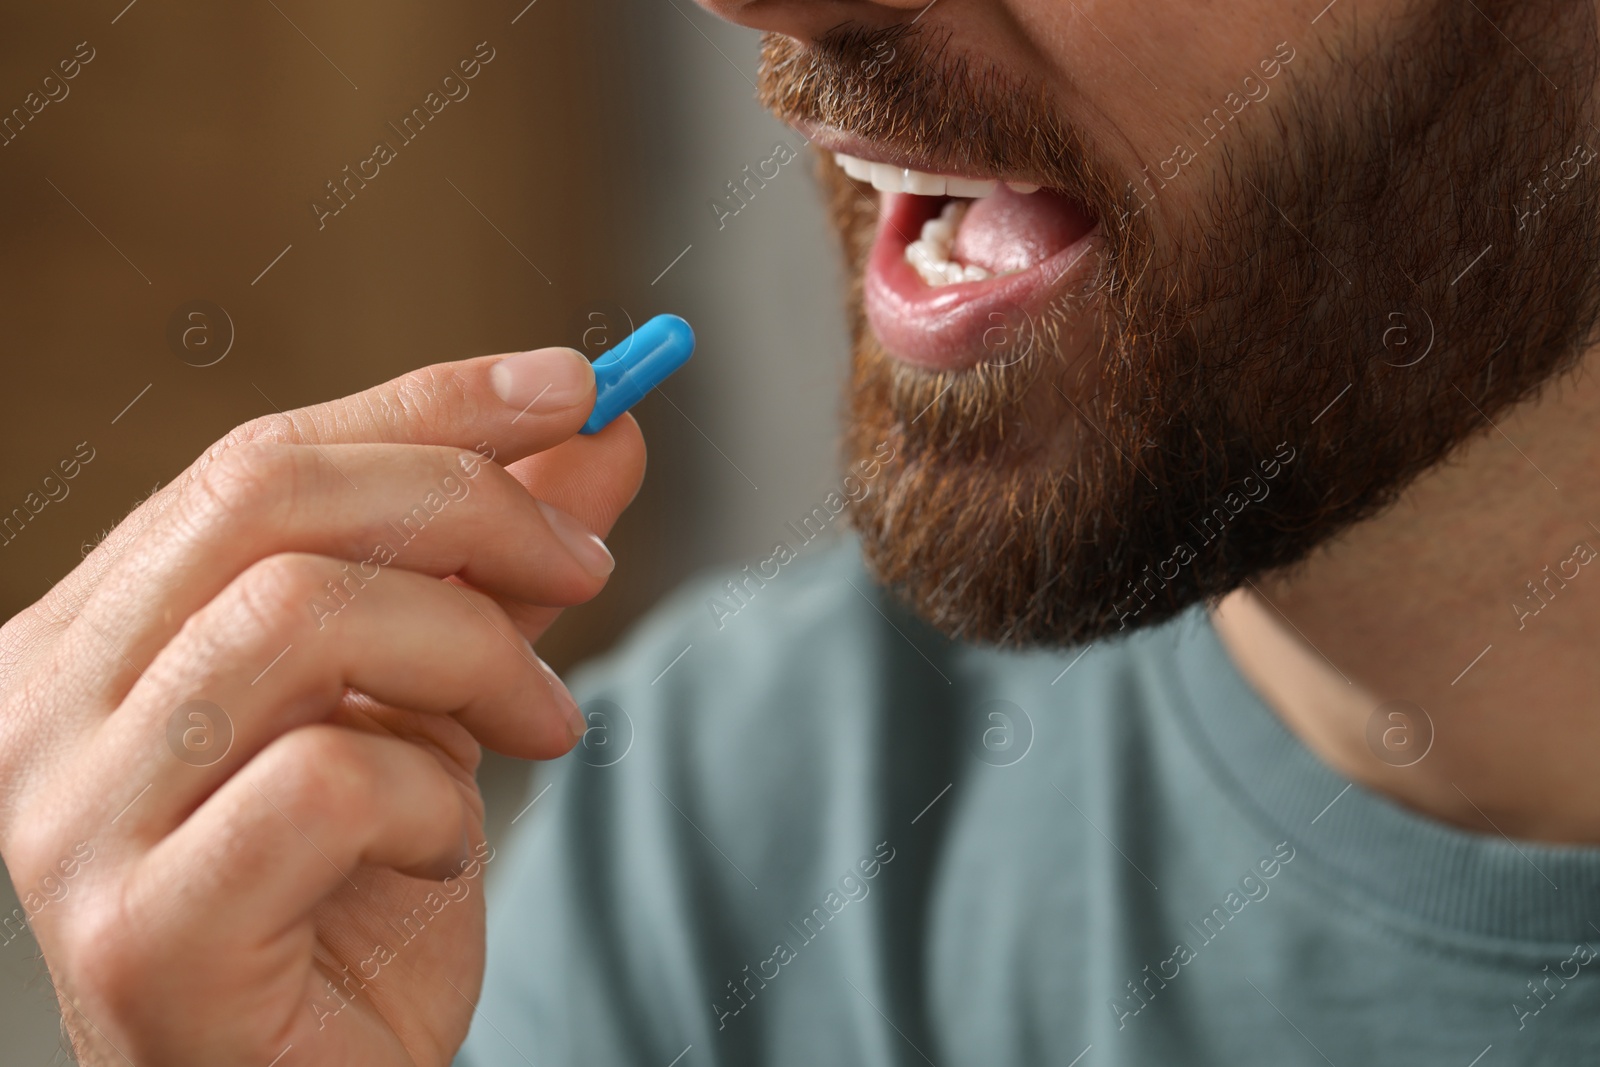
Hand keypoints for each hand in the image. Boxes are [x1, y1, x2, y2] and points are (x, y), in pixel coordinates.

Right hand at [0, 346, 644, 1064]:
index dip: (429, 402)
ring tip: (547, 724)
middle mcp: (47, 708)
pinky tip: (448, 852)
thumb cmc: (356, 898)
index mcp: (98, 633)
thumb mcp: (435, 699)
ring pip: (299, 616)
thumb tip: (595, 433)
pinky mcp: (143, 934)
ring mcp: (74, 822)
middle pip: (266, 501)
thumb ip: (493, 569)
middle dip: (470, 504)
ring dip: (475, 654)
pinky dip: (435, 800)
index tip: (574, 384)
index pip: (260, 460)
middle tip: (591, 561)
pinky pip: (327, 783)